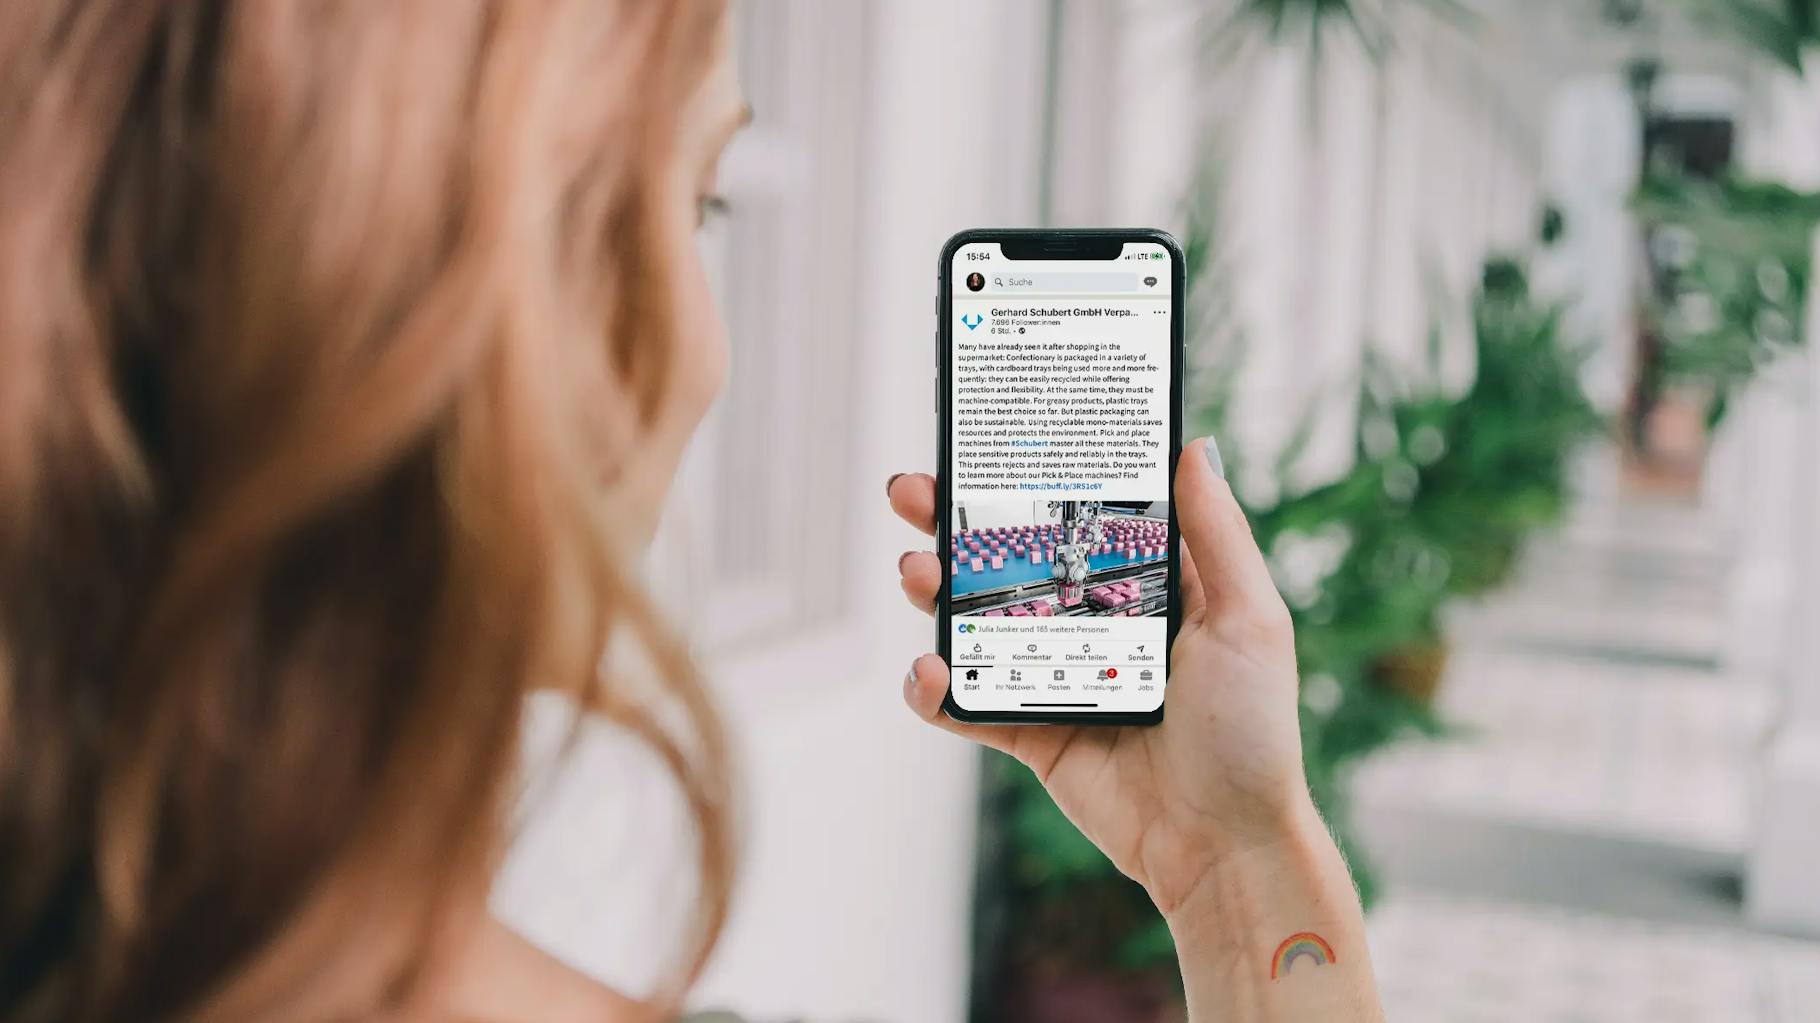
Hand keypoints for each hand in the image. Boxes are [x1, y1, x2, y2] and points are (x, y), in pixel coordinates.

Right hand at [888, 439, 1312, 917]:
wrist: (1223, 846)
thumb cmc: (1251, 733)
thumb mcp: (1249, 619)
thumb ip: (1218, 534)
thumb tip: (1194, 445)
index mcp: (1146, 586)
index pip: (1076, 515)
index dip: (1029, 478)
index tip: (986, 440)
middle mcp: (1094, 622)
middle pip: (1008, 559)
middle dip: (952, 523)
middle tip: (913, 493)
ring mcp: (1056, 676)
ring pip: (975, 622)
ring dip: (933, 591)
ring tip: (916, 572)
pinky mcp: (1031, 733)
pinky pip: (967, 704)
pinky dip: (934, 688)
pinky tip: (928, 670)